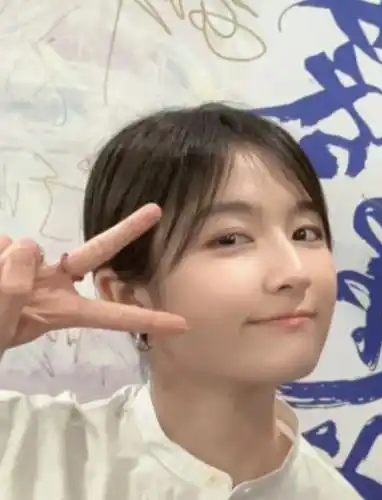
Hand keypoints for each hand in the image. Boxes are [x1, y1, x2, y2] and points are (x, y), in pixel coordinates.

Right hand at [0, 204, 186, 349]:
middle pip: (95, 252)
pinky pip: (0, 244)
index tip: (184, 325)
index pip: (110, 315)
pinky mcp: (5, 247)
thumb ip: (12, 289)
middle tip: (158, 210)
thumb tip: (26, 245)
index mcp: (60, 310)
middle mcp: (53, 283)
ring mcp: (29, 264)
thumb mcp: (1, 326)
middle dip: (127, 230)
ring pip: (22, 249)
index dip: (146, 320)